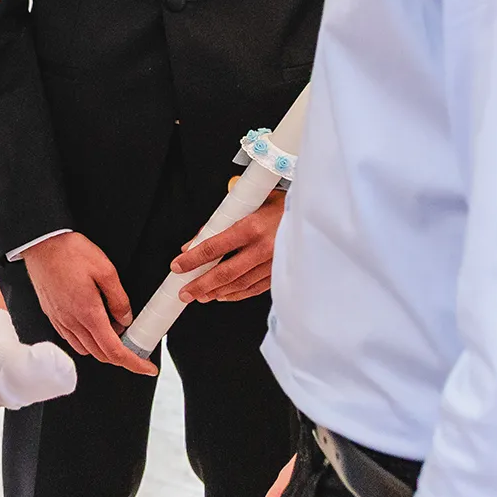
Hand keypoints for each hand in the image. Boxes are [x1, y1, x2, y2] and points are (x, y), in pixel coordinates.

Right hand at [20, 232, 155, 374]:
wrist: (41, 243)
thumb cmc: (70, 252)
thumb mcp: (106, 270)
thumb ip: (119, 299)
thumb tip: (126, 319)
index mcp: (88, 313)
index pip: (114, 350)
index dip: (133, 363)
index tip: (146, 367)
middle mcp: (72, 322)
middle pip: (100, 355)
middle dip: (121, 357)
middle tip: (136, 347)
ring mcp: (60, 320)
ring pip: (86, 350)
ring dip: (103, 349)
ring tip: (116, 333)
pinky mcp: (52, 316)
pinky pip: (72, 339)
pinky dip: (87, 341)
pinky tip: (94, 326)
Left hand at [171, 182, 284, 302]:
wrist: (318, 214)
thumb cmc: (286, 204)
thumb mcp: (256, 201)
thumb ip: (227, 217)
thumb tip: (201, 235)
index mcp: (254, 226)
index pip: (215, 246)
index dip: (193, 259)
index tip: (178, 265)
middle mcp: (264, 248)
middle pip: (225, 272)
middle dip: (201, 284)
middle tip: (184, 292)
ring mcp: (274, 264)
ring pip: (240, 284)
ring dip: (217, 292)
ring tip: (200, 295)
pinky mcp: (282, 273)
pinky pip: (255, 288)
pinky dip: (237, 294)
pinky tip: (224, 295)